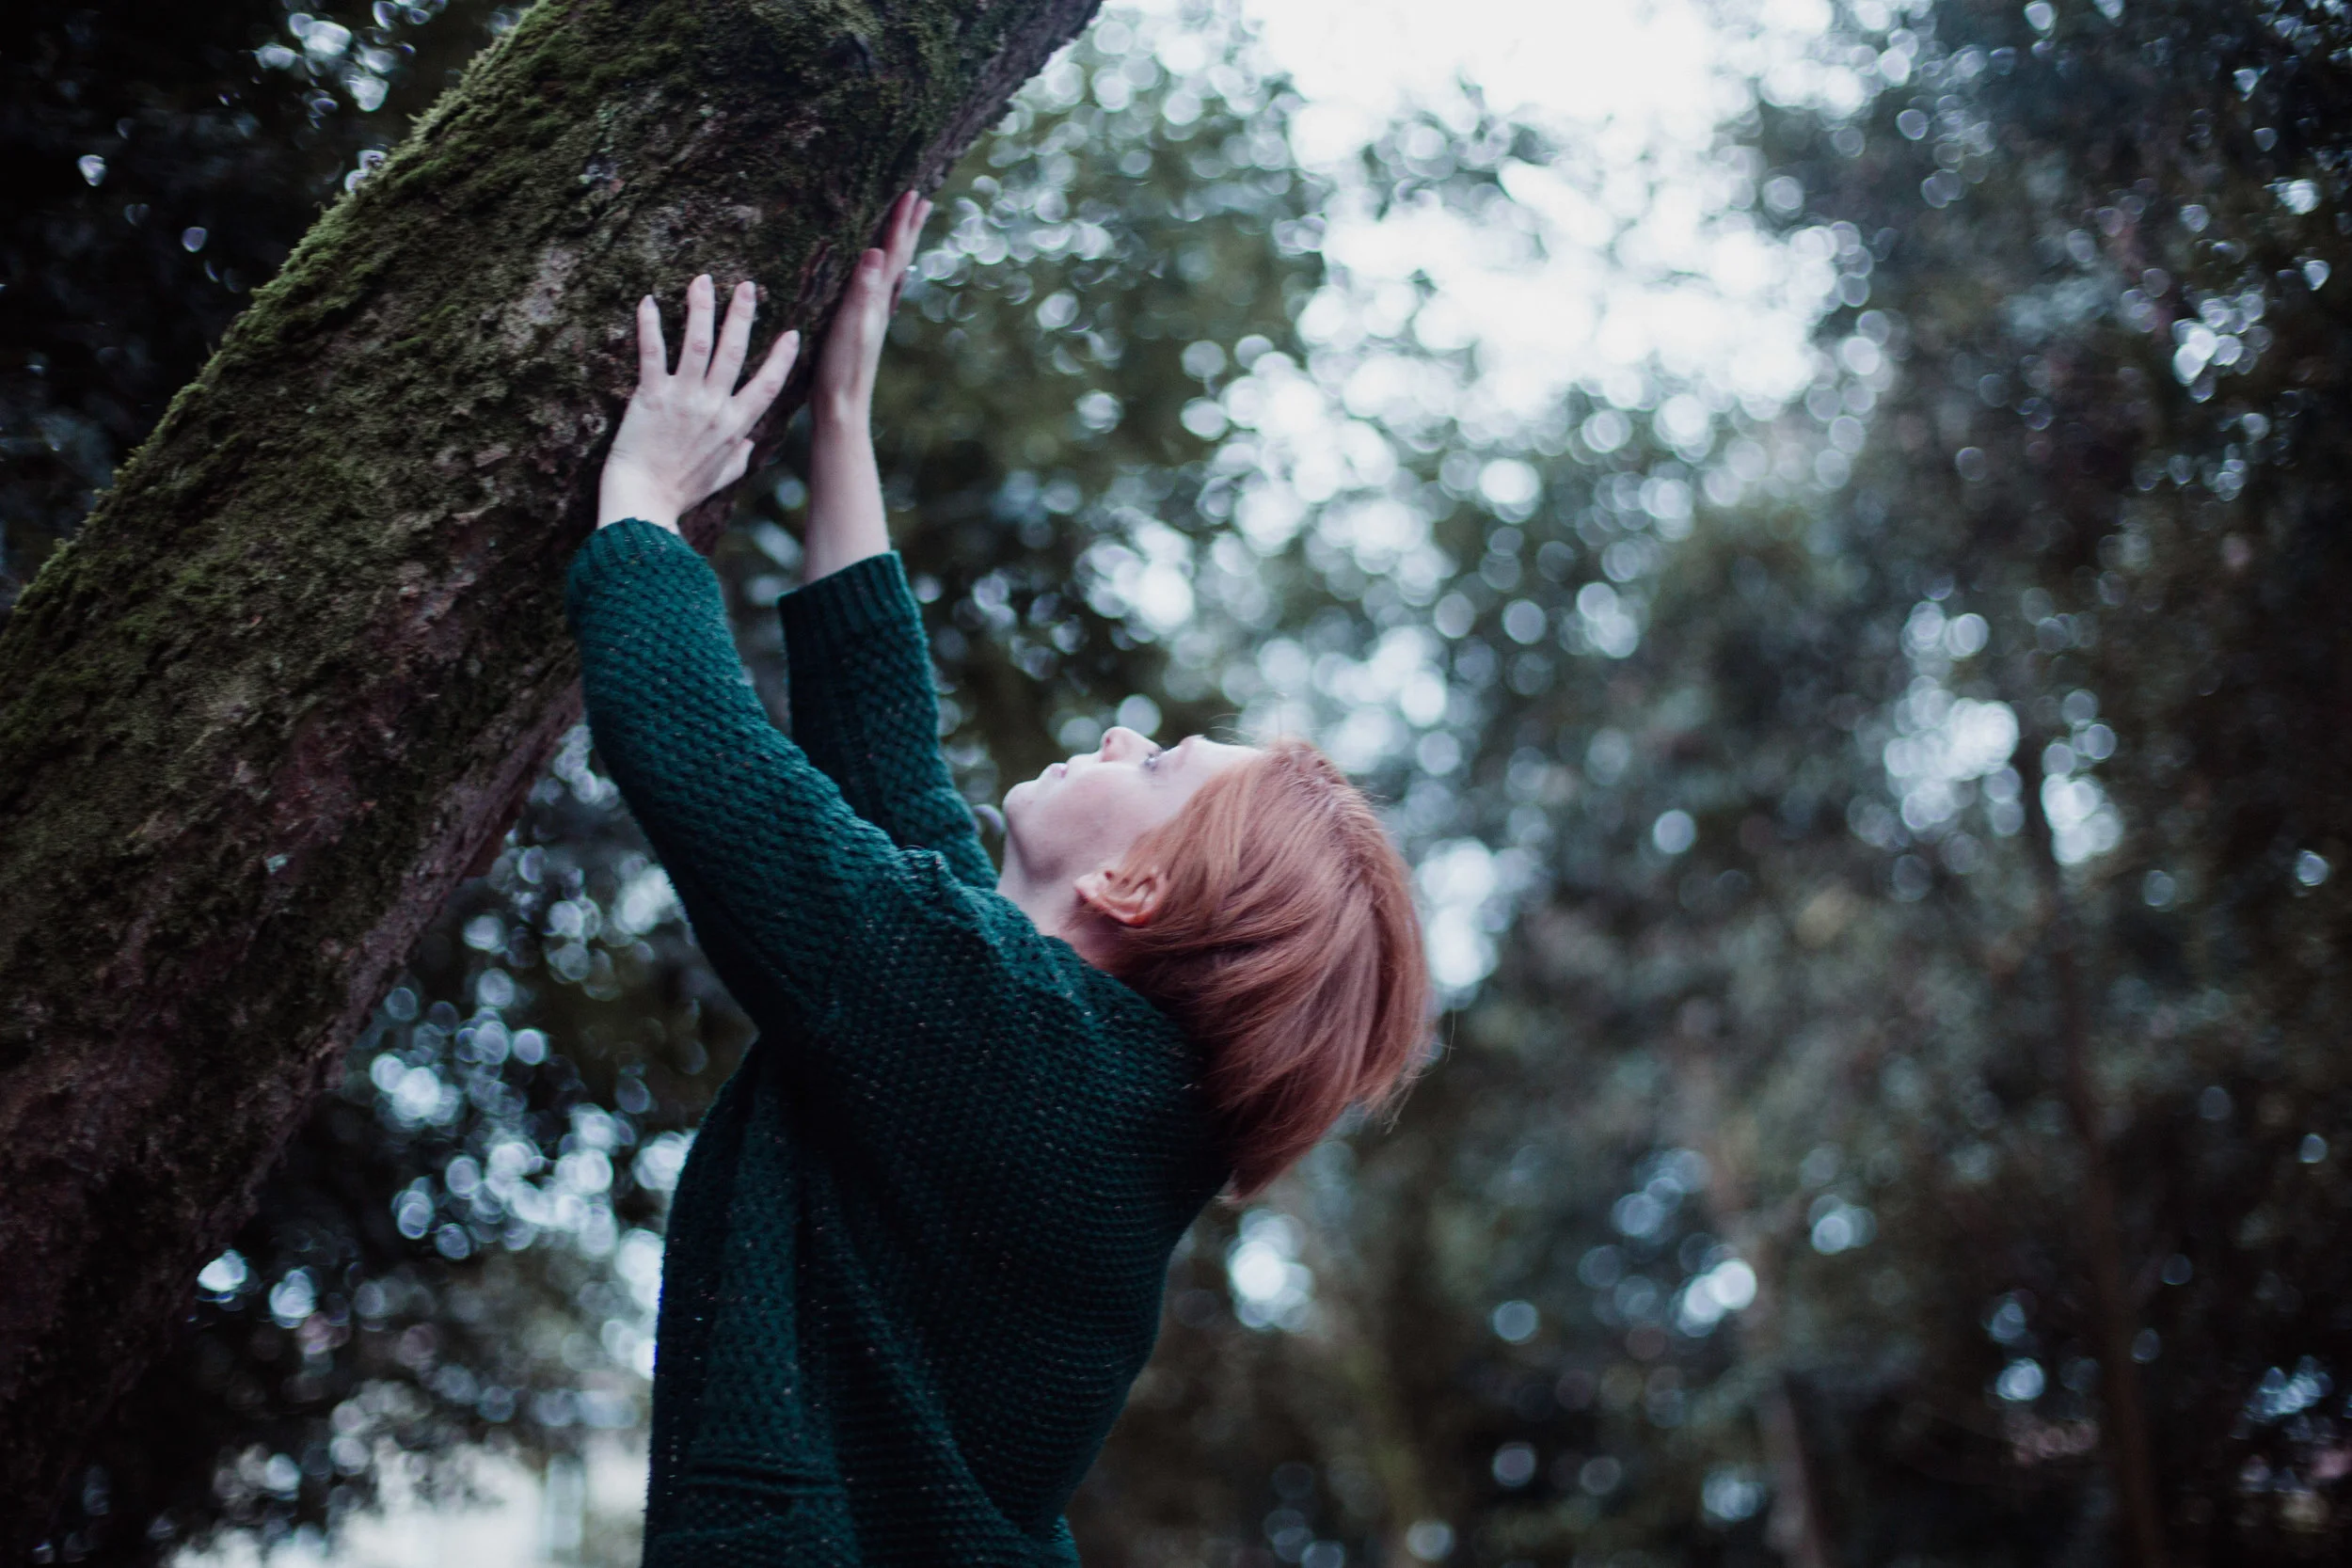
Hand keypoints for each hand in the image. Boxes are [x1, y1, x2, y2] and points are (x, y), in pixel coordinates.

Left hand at [597, 275, 798, 530]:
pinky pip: (653, 354)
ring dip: (702, 308)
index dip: (781, 358)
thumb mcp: (720, 479)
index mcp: (735, 426)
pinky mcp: (651, 397)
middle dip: (742, 315)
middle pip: (734, 351)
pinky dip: (650, 326)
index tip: (792, 333)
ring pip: (699, 343)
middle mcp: (714, 407)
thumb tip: (749, 446)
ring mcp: (683, 399)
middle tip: (747, 286)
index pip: (767, 384)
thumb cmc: (680, 493)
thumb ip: (739, 459)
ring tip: (703, 280)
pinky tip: (650, 301)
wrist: (644, 502)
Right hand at [810, 191, 930, 423]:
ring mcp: (872, 315)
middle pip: (900, 257)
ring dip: (900, 245)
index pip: (893, 252)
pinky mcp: (861, 326)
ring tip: (906, 226)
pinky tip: (878, 273)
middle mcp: (880, 304)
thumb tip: (877, 251)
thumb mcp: (851, 326)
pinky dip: (882, 269)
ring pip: (891, 270)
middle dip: (910, 228)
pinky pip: (877, 286)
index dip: (901, 223)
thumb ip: (863, 290)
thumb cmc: (843, 368)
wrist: (841, 406)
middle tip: (923, 200)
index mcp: (878, 299)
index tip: (913, 193)